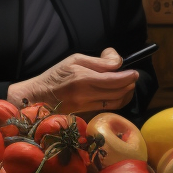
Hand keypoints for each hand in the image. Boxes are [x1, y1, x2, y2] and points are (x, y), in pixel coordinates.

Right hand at [8, 48, 138, 113]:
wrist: (38, 96)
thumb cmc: (56, 75)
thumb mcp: (74, 59)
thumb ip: (98, 61)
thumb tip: (118, 62)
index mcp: (83, 78)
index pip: (114, 80)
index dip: (128, 76)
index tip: (134, 72)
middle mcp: (86, 94)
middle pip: (118, 92)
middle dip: (130, 84)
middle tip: (133, 77)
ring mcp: (86, 106)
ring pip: (116, 102)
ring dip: (126, 94)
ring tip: (128, 85)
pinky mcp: (86, 113)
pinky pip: (108, 107)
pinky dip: (117, 100)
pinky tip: (117, 93)